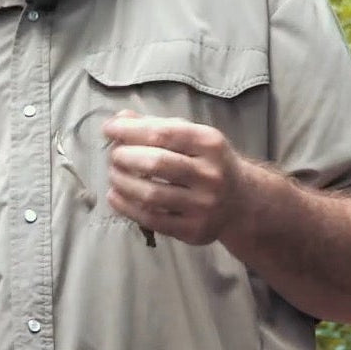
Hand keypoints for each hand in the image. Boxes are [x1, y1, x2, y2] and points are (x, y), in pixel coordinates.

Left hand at [102, 110, 240, 245]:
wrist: (241, 201)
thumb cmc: (207, 161)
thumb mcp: (191, 136)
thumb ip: (157, 125)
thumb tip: (119, 118)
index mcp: (210, 143)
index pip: (163, 133)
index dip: (130, 130)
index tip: (109, 129)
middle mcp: (210, 174)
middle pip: (157, 163)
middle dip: (125, 157)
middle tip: (113, 155)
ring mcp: (203, 205)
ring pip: (151, 195)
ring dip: (122, 182)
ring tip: (113, 174)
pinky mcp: (194, 230)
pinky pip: (152, 220)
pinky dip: (126, 207)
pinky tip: (115, 196)